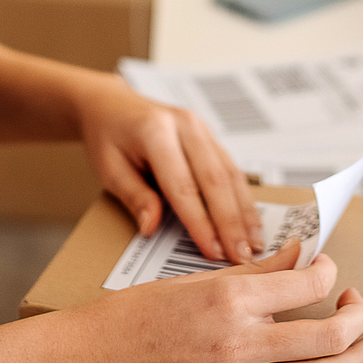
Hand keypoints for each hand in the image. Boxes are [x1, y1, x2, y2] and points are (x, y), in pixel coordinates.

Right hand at [59, 241, 362, 362]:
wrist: (88, 361)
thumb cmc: (132, 317)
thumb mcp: (196, 280)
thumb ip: (254, 272)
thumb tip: (299, 257)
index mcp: (229, 299)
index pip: (306, 284)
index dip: (329, 274)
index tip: (329, 272)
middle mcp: (237, 343)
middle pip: (326, 335)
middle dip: (359, 319)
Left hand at [77, 75, 260, 261]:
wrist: (112, 106)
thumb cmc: (108, 138)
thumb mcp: (109, 169)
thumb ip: (134, 197)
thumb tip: (151, 228)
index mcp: (156, 131)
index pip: (183, 184)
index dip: (200, 221)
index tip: (212, 251)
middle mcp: (186, 126)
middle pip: (215, 180)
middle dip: (230, 222)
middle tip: (241, 256)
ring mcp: (202, 129)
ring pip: (231, 175)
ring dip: (244, 214)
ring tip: (253, 246)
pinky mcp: (211, 138)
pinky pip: (232, 171)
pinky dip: (243, 200)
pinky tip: (250, 224)